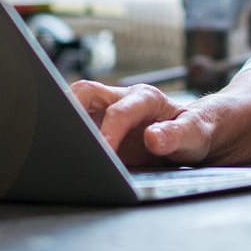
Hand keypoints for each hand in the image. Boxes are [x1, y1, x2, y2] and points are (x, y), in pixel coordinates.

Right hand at [69, 81, 215, 166]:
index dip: (109, 131)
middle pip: (85, 92)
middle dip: (68, 108)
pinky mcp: (102, 129)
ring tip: (51, 147)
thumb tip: (153, 139)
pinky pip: (78, 128)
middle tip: (57, 136)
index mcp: (145, 98)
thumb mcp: (197, 134)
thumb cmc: (199, 130)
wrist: (199, 132)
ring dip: (63, 122)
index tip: (102, 152)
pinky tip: (61, 158)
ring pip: (75, 106)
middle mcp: (123, 100)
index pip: (120, 111)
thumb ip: (178, 135)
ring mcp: (109, 114)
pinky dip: (67, 140)